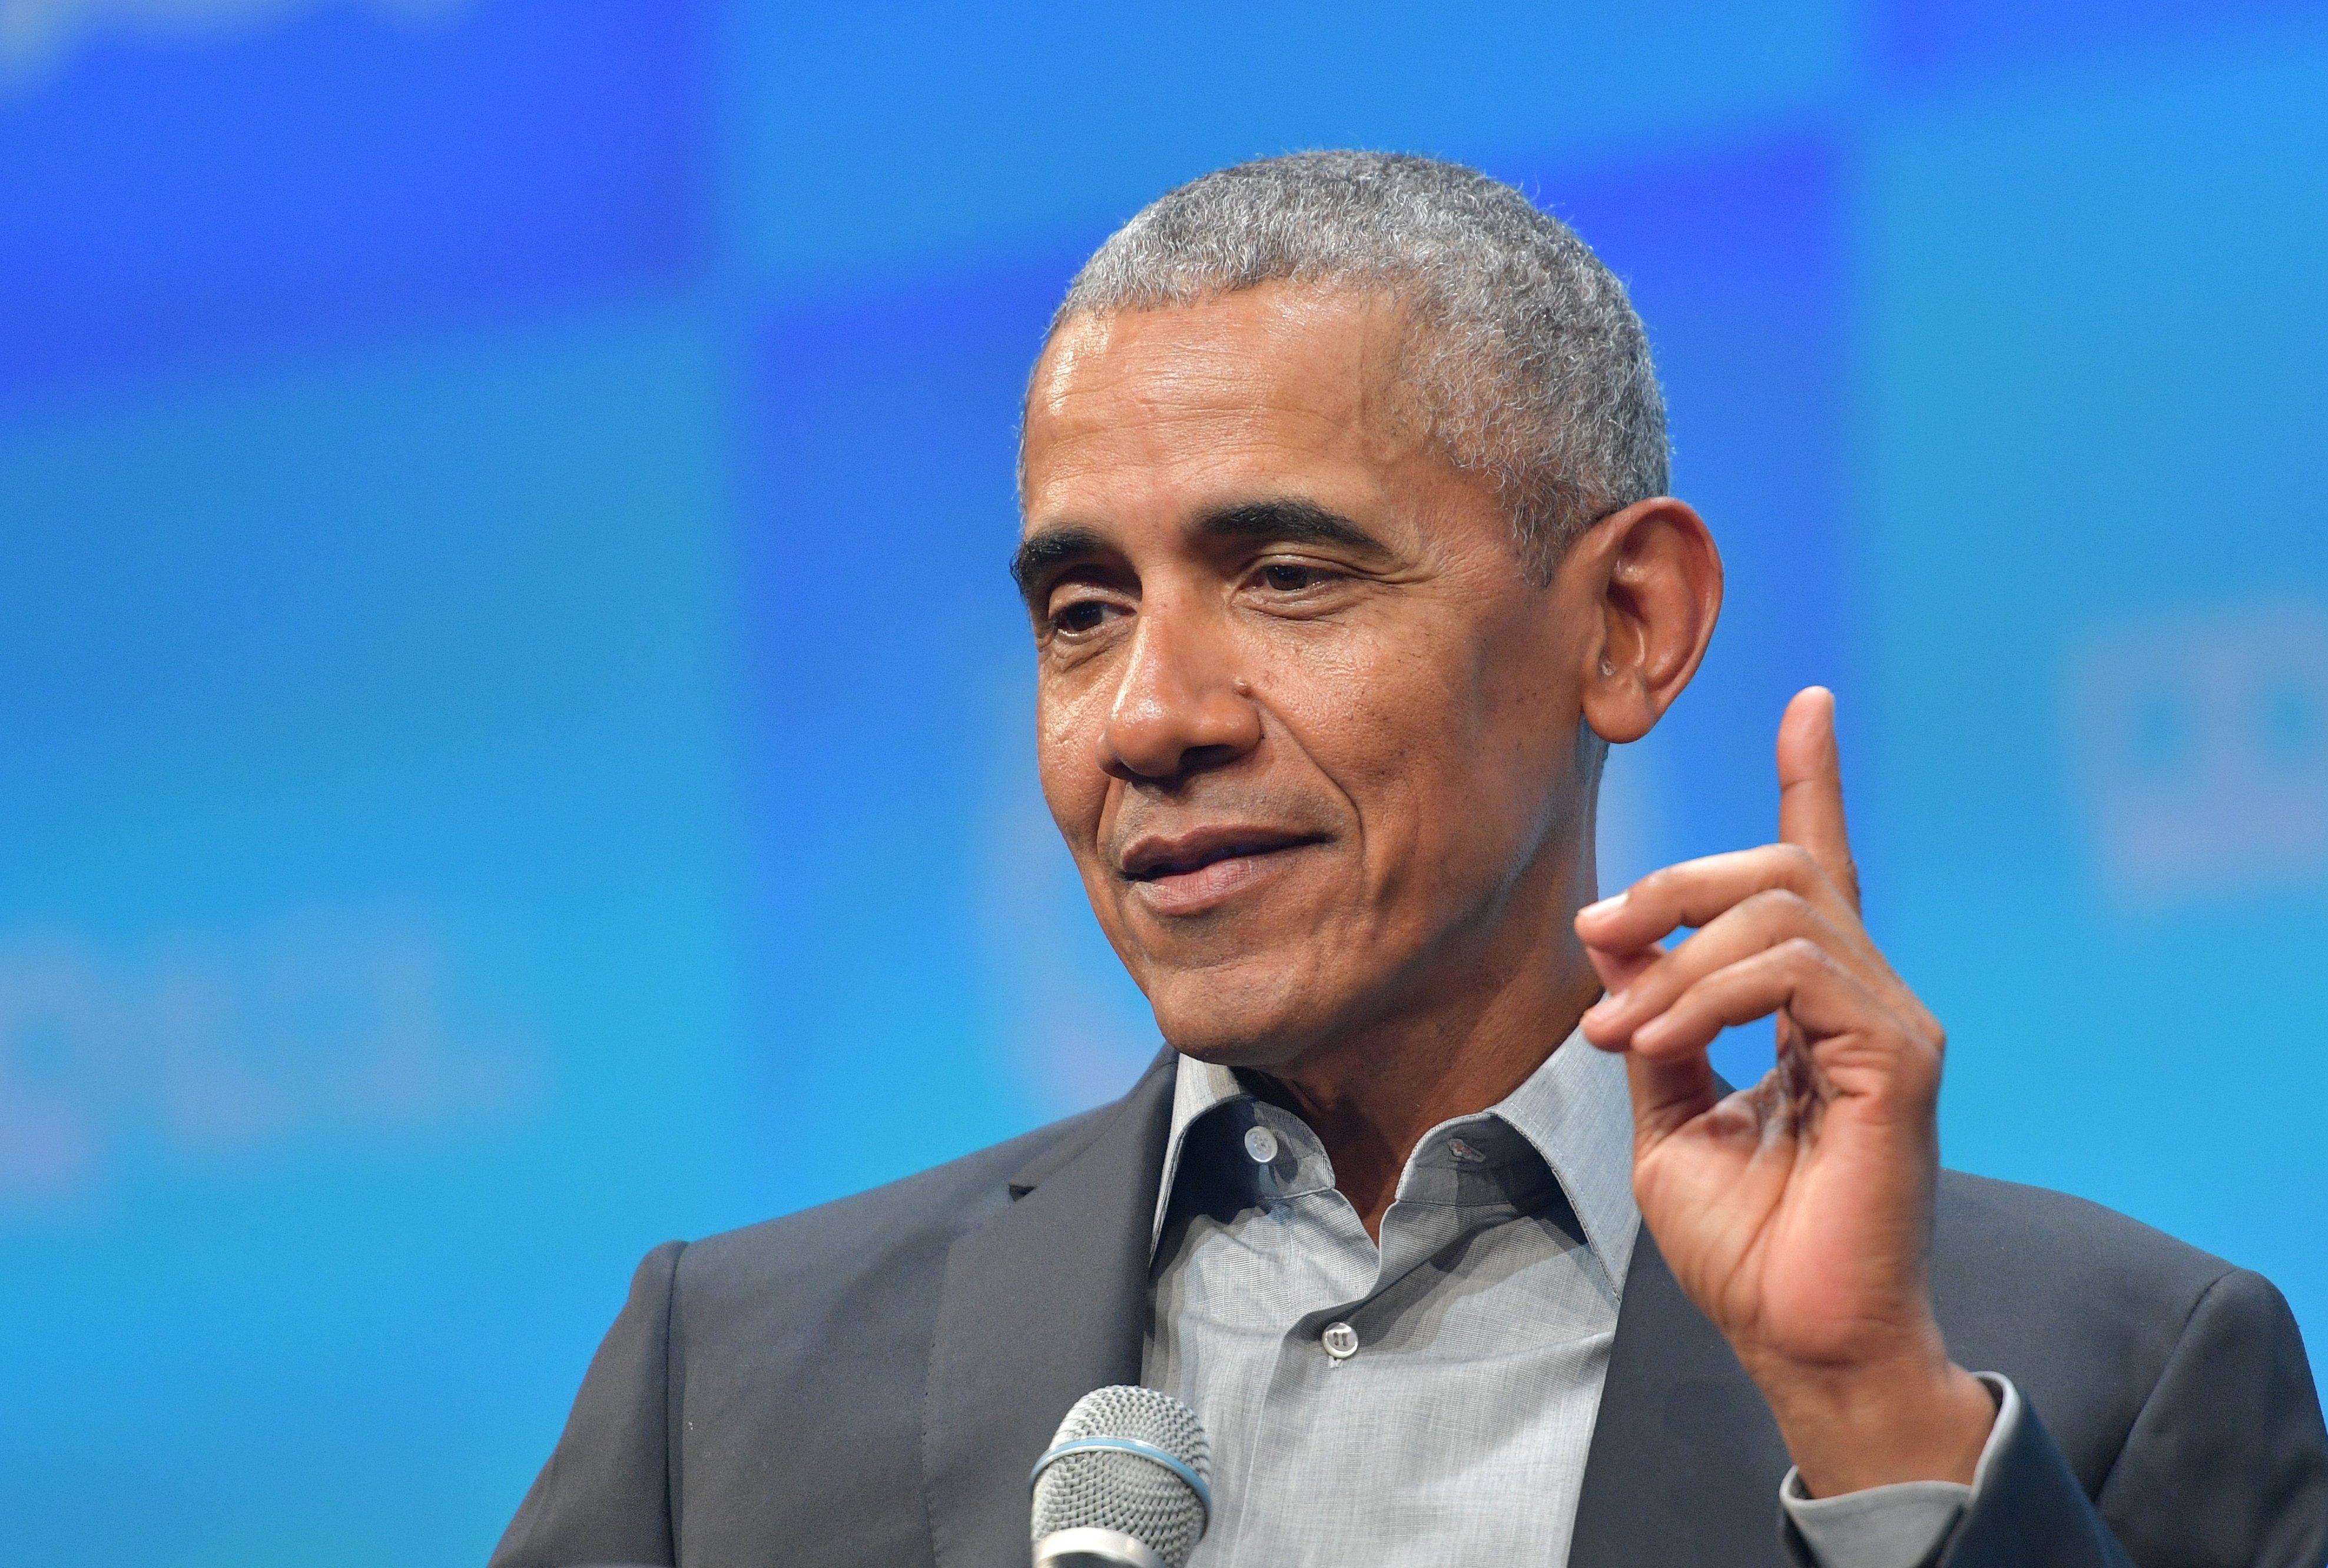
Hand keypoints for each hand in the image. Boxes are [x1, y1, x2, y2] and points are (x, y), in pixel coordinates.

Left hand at [1573, 687, 1994, 1495]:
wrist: (1796, 1336)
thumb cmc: (1745, 1245)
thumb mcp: (1669, 1116)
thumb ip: (1655, 1023)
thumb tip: (1614, 946)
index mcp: (1815, 1006)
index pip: (1817, 870)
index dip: (1811, 782)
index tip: (1808, 703)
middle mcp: (1864, 998)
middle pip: (1775, 870)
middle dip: (1670, 887)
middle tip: (1596, 944)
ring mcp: (1890, 1023)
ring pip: (1779, 909)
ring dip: (1674, 959)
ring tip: (1621, 1030)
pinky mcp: (1897, 1057)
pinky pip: (1794, 970)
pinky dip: (1704, 993)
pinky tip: (1659, 1043)